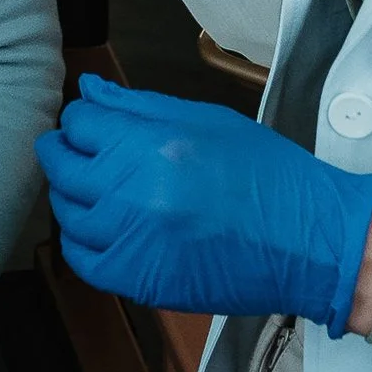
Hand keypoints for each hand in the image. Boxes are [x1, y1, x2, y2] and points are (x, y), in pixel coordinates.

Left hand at [35, 77, 371, 328]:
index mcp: (152, 147)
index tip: (87, 122)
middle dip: (64, 151)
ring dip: (70, 194)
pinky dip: (79, 240)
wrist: (309, 240)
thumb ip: (139, 106)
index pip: (81, 122)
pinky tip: (95, 227)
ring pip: (67, 212)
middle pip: (63, 166)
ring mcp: (132, 241)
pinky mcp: (139, 280)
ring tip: (92, 186)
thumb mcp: (206, 121)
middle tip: (78, 149)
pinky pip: (83, 259)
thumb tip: (89, 91)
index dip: (80, 117)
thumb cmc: (267, 175)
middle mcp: (134, 194)